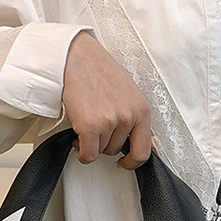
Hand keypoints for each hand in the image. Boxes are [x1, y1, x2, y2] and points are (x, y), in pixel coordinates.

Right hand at [62, 32, 152, 169]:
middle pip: (117, 150)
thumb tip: (137, 142)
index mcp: (141, 110)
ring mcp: (109, 122)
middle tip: (96, 129)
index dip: (133, 162)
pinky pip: (88, 154)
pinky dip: (82, 152)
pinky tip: (78, 139)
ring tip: (86, 124)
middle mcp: (128, 117)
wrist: (77, 58)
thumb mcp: (128, 94)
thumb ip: (133, 116)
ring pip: (101, 151)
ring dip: (91, 143)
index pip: (144, 151)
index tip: (125, 162)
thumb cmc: (99, 72)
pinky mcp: (90, 126)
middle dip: (104, 143)